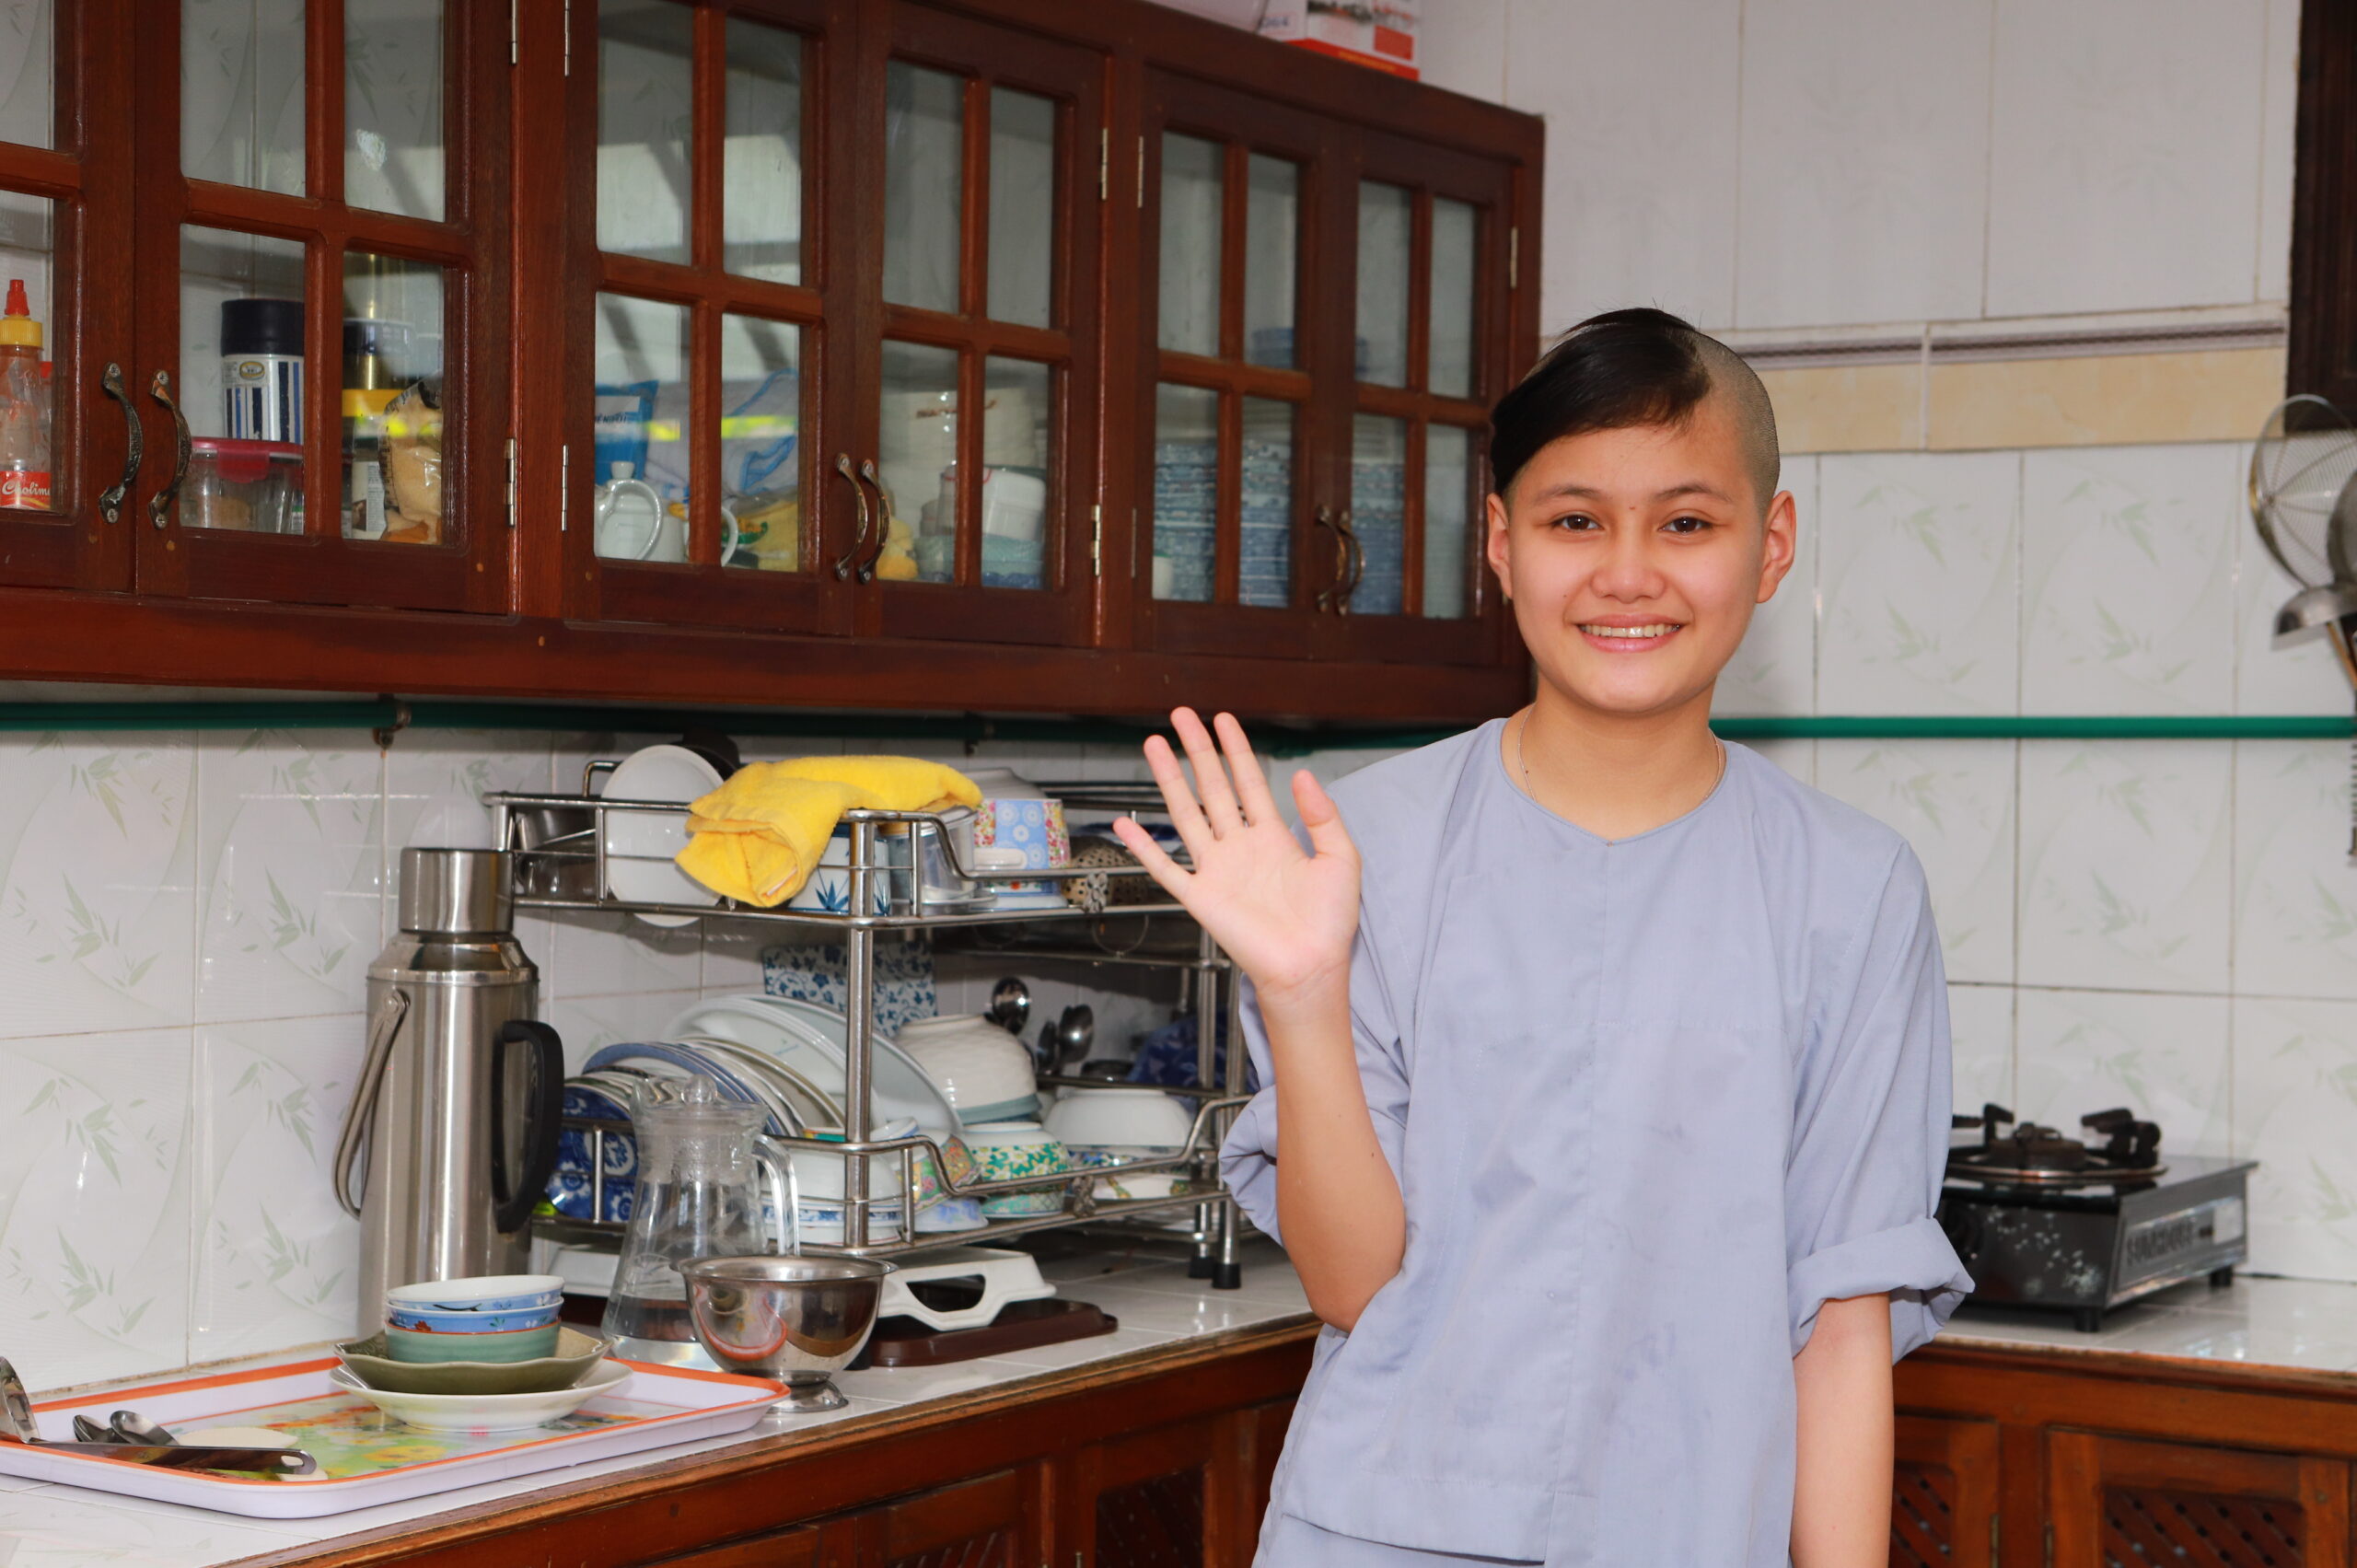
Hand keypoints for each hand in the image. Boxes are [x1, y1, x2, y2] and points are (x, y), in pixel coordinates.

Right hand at [1111, 709, 1360, 1004]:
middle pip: (1212, 788)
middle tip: (1181, 716)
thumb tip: (1303, 775)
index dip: (1236, 750)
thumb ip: (1323, 816)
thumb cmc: (1329, 922)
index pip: (1249, 781)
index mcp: (1273, 837)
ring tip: (1153, 746)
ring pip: (1186, 815)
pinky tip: (1126, 825)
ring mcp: (1217, 870)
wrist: (1309, 967)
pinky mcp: (1200, 897)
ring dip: (1169, 780)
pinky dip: (1144, 847)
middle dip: (1196, 750)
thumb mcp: (1340, 859)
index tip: (1223, 720)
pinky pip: (1165, 868)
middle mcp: (1240, 847)